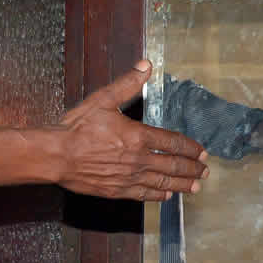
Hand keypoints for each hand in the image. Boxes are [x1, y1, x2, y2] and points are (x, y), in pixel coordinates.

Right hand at [53, 63, 206, 199]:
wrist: (57, 156)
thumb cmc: (77, 128)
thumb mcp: (103, 100)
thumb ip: (127, 84)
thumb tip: (145, 66)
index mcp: (138, 136)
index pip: (173, 143)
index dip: (191, 148)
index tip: (202, 152)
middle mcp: (138, 159)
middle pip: (173, 165)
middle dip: (192, 168)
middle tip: (205, 171)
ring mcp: (129, 177)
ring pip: (163, 182)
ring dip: (182, 184)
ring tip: (195, 186)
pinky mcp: (117, 190)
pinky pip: (144, 195)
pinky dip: (159, 195)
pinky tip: (167, 195)